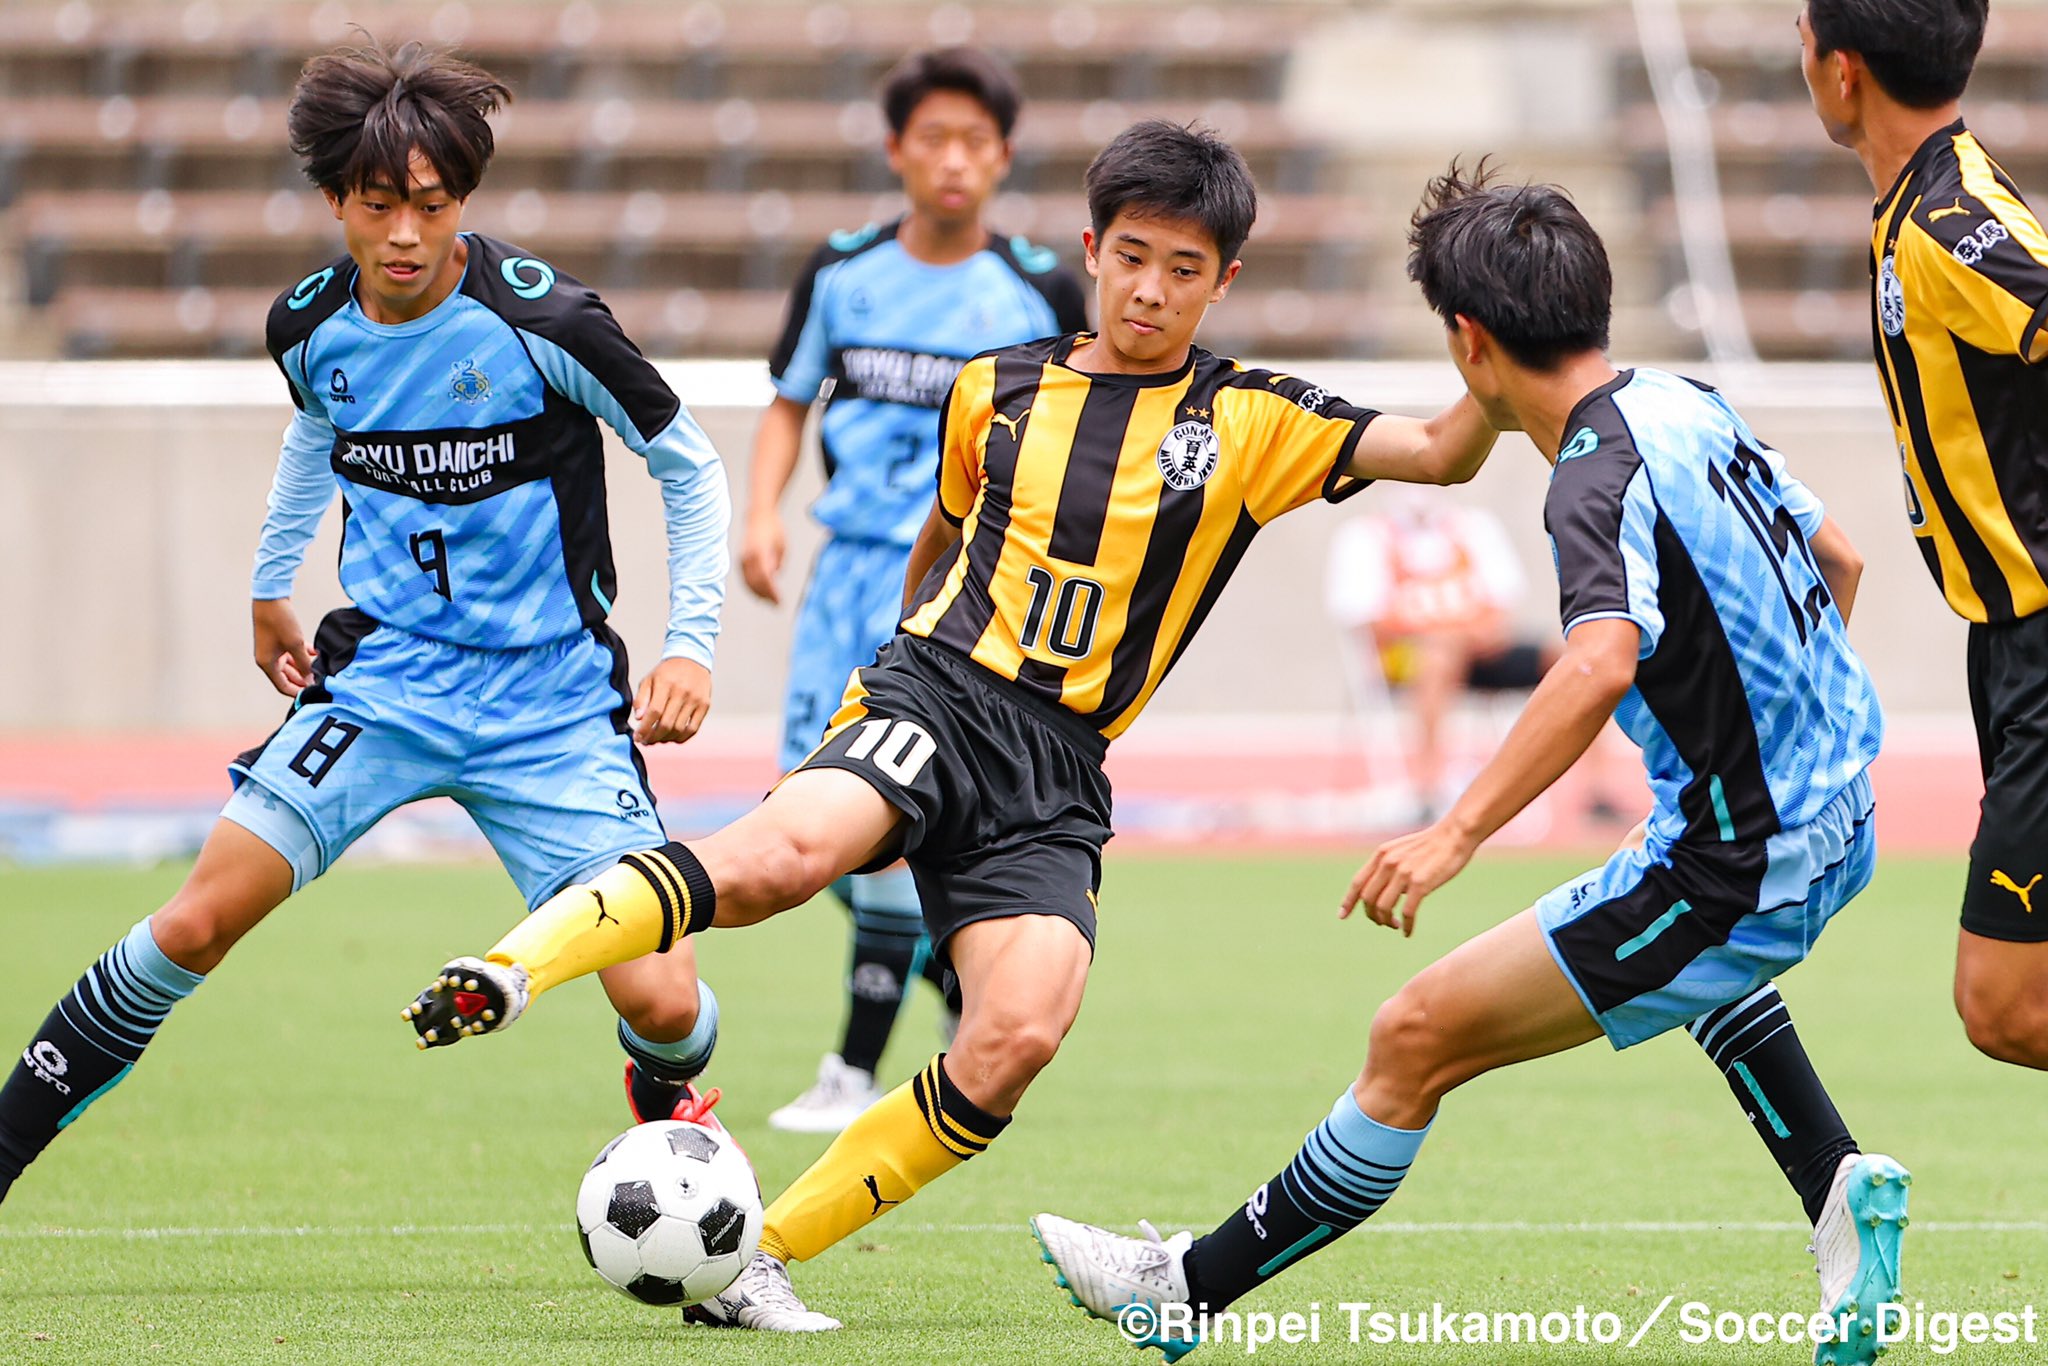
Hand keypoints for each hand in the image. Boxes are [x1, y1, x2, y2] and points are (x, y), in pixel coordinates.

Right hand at [252, 597, 312, 696]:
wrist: (271, 597)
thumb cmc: (279, 620)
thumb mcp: (295, 644)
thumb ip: (304, 664)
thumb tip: (311, 679)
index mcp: (267, 663)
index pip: (282, 686)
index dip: (297, 692)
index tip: (312, 694)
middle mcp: (268, 659)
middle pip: (288, 676)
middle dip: (304, 679)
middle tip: (321, 682)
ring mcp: (273, 649)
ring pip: (291, 665)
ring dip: (305, 667)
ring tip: (321, 668)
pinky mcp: (279, 640)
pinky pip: (292, 653)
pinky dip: (303, 654)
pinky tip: (317, 653)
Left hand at [633, 657, 711, 744]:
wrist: (692, 659)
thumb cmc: (666, 673)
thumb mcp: (649, 679)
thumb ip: (641, 699)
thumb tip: (639, 719)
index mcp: (665, 683)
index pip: (654, 712)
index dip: (644, 728)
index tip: (637, 738)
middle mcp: (682, 692)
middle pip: (667, 724)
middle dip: (653, 737)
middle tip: (646, 741)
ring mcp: (695, 699)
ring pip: (679, 729)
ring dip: (666, 739)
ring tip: (657, 739)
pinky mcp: (705, 705)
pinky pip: (693, 729)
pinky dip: (681, 738)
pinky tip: (672, 738)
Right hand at [740, 511, 784, 604]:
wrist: (759, 515)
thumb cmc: (774, 530)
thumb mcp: (781, 547)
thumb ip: (776, 563)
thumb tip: (772, 579)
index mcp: (760, 552)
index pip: (765, 578)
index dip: (772, 592)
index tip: (780, 601)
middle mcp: (748, 556)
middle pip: (755, 583)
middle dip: (766, 596)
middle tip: (777, 604)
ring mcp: (743, 558)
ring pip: (748, 582)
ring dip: (758, 593)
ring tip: (770, 601)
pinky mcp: (741, 559)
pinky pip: (745, 578)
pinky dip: (752, 587)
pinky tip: (761, 593)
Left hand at [1340, 818, 1480, 936]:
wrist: (1455, 834)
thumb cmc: (1432, 844)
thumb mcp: (1402, 849)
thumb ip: (1389, 866)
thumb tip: (1385, 890)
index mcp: (1382, 855)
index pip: (1357, 882)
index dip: (1348, 901)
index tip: (1342, 916)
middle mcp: (1388, 863)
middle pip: (1367, 898)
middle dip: (1372, 915)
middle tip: (1383, 923)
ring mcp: (1403, 873)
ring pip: (1383, 907)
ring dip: (1386, 921)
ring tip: (1394, 926)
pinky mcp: (1420, 883)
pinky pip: (1406, 912)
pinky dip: (1405, 925)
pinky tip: (1407, 932)